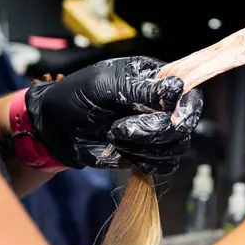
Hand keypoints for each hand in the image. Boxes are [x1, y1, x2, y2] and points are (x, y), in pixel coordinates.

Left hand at [25, 56, 202, 174]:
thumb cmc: (77, 96)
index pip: (190, 94)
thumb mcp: (106, 85)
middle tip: (120, 128)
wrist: (55, 128)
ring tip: (114, 136)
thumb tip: (179, 88)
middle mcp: (163, 105)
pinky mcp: (148, 154)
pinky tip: (122, 152)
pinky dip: (145, 162)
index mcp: (157, 80)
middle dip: (154, 131)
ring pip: (176, 148)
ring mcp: (157, 131)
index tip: (170, 118)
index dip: (186, 109)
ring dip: (144, 147)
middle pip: (185, 126)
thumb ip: (143, 90)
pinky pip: (164, 165)